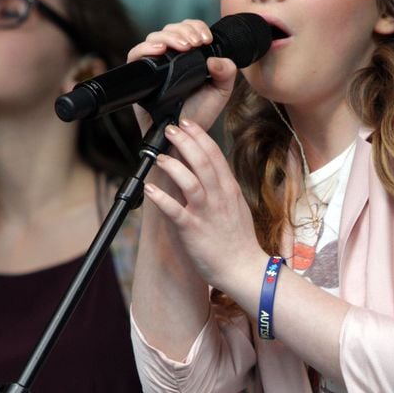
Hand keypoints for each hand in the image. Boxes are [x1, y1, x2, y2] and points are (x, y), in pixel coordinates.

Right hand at [126, 19, 236, 135]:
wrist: (184, 136)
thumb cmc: (199, 115)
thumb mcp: (220, 92)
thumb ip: (226, 72)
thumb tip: (215, 59)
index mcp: (188, 57)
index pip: (188, 30)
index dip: (196, 27)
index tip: (206, 39)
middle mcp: (170, 58)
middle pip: (171, 30)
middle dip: (184, 31)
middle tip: (196, 42)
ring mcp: (155, 66)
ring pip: (154, 38)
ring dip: (169, 37)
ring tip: (183, 46)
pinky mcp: (141, 77)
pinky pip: (135, 54)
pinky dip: (146, 48)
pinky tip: (160, 50)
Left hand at [144, 116, 265, 294]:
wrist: (244, 269)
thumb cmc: (238, 241)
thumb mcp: (236, 207)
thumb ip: (222, 187)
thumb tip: (208, 170)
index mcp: (229, 190)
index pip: (215, 155)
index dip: (199, 136)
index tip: (187, 123)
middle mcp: (219, 198)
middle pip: (202, 161)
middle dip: (185, 141)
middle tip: (170, 129)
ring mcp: (206, 213)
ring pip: (190, 181)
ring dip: (173, 166)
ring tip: (160, 156)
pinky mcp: (192, 230)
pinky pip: (175, 211)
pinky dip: (161, 199)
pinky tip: (149, 189)